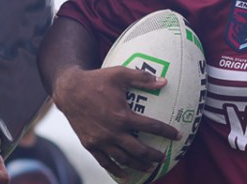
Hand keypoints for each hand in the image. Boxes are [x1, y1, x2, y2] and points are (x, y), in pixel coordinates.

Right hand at [53, 66, 181, 178]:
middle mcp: (112, 132)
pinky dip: (116, 170)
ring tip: (149, 168)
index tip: (178, 136)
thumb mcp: (120, 74)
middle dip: (154, 156)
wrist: (69, 90)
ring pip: (123, 159)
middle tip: (164, 158)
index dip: (167, 132)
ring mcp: (100, 141)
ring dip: (138, 165)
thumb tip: (164, 81)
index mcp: (122, 116)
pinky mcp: (90, 145)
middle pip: (139, 150)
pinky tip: (125, 175)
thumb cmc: (96, 80)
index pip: (151, 127)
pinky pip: (105, 161)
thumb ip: (142, 78)